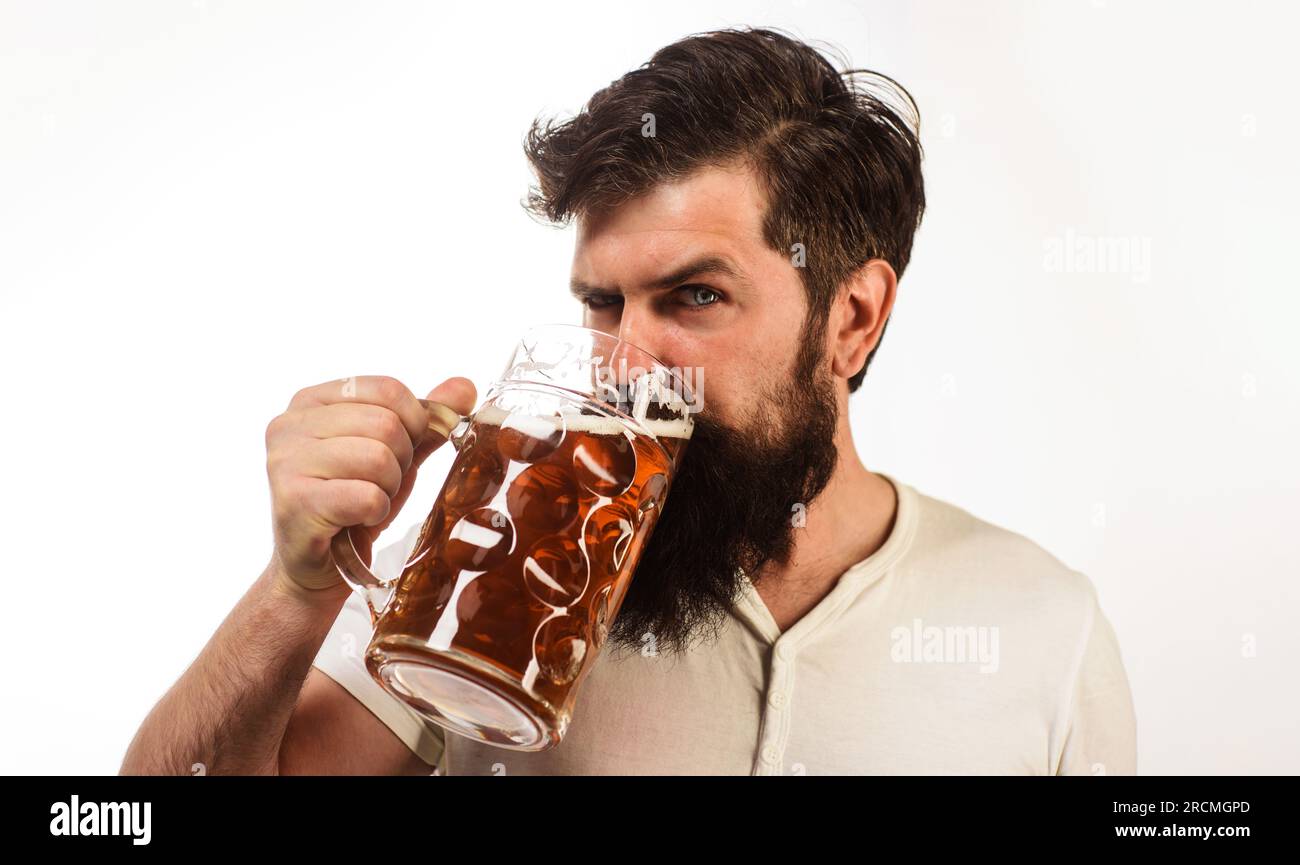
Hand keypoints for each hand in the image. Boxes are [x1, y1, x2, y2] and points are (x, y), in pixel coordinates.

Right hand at [264, 375, 476, 592]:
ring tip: (368, 500)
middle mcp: (289, 424)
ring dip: (389, 487)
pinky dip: (376, 511)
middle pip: (385, 423)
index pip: (387, 388)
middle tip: (380, 483)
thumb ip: (426, 420)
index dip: (413, 422)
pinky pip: (367, 496)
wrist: (319, 566)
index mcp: (311, 400)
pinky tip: (358, 518)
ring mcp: (286, 462)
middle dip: (401, 460)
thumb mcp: (395, 454)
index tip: (402, 450)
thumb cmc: (354, 502)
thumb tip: (466, 386)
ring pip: (378, 458)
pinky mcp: (295, 502)